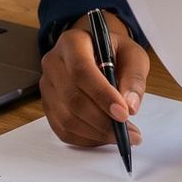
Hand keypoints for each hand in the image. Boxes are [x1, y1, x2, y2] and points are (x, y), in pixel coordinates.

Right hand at [39, 13, 149, 148]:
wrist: (96, 52)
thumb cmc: (115, 52)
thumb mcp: (133, 54)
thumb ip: (134, 77)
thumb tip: (129, 106)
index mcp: (72, 42)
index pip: (81, 71)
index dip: (102, 95)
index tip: (123, 114)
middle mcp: (53, 63)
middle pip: (72, 98)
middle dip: (102, 121)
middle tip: (128, 132)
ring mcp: (47, 86)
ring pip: (67, 118)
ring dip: (96, 133)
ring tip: (122, 135)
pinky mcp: (47, 105)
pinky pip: (63, 130)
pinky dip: (86, 139)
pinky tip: (104, 136)